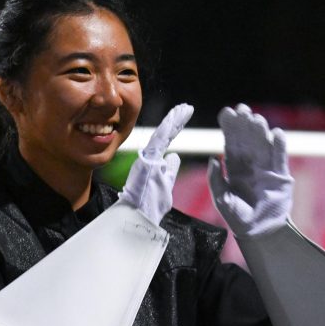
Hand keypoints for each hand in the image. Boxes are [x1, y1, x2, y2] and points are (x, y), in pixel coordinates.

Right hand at [119, 103, 193, 223]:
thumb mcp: (166, 186)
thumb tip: (174, 156)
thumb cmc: (149, 207)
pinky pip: (158, 141)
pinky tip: (175, 117)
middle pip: (165, 136)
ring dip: (174, 120)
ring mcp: (147, 159)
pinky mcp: (146, 161)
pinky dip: (167, 128)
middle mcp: (150, 158)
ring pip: (162, 135)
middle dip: (176, 121)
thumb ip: (169, 171)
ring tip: (185, 108)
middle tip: (187, 108)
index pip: (166, 142)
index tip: (182, 117)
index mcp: (154, 163)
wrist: (138, 218)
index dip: (175, 129)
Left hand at [207, 104, 292, 236]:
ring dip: (261, 131)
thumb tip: (213, 158)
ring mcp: (266, 168)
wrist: (258, 232)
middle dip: (245, 124)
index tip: (227, 113)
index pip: (231, 142)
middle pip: (248, 139)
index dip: (230, 127)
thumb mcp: (221, 198)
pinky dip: (279, 145)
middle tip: (242, 109)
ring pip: (263, 144)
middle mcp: (250, 164)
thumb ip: (216, 180)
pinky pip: (280, 158)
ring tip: (256, 119)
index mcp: (234, 167)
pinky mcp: (281, 176)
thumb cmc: (237, 217)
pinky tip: (276, 133)